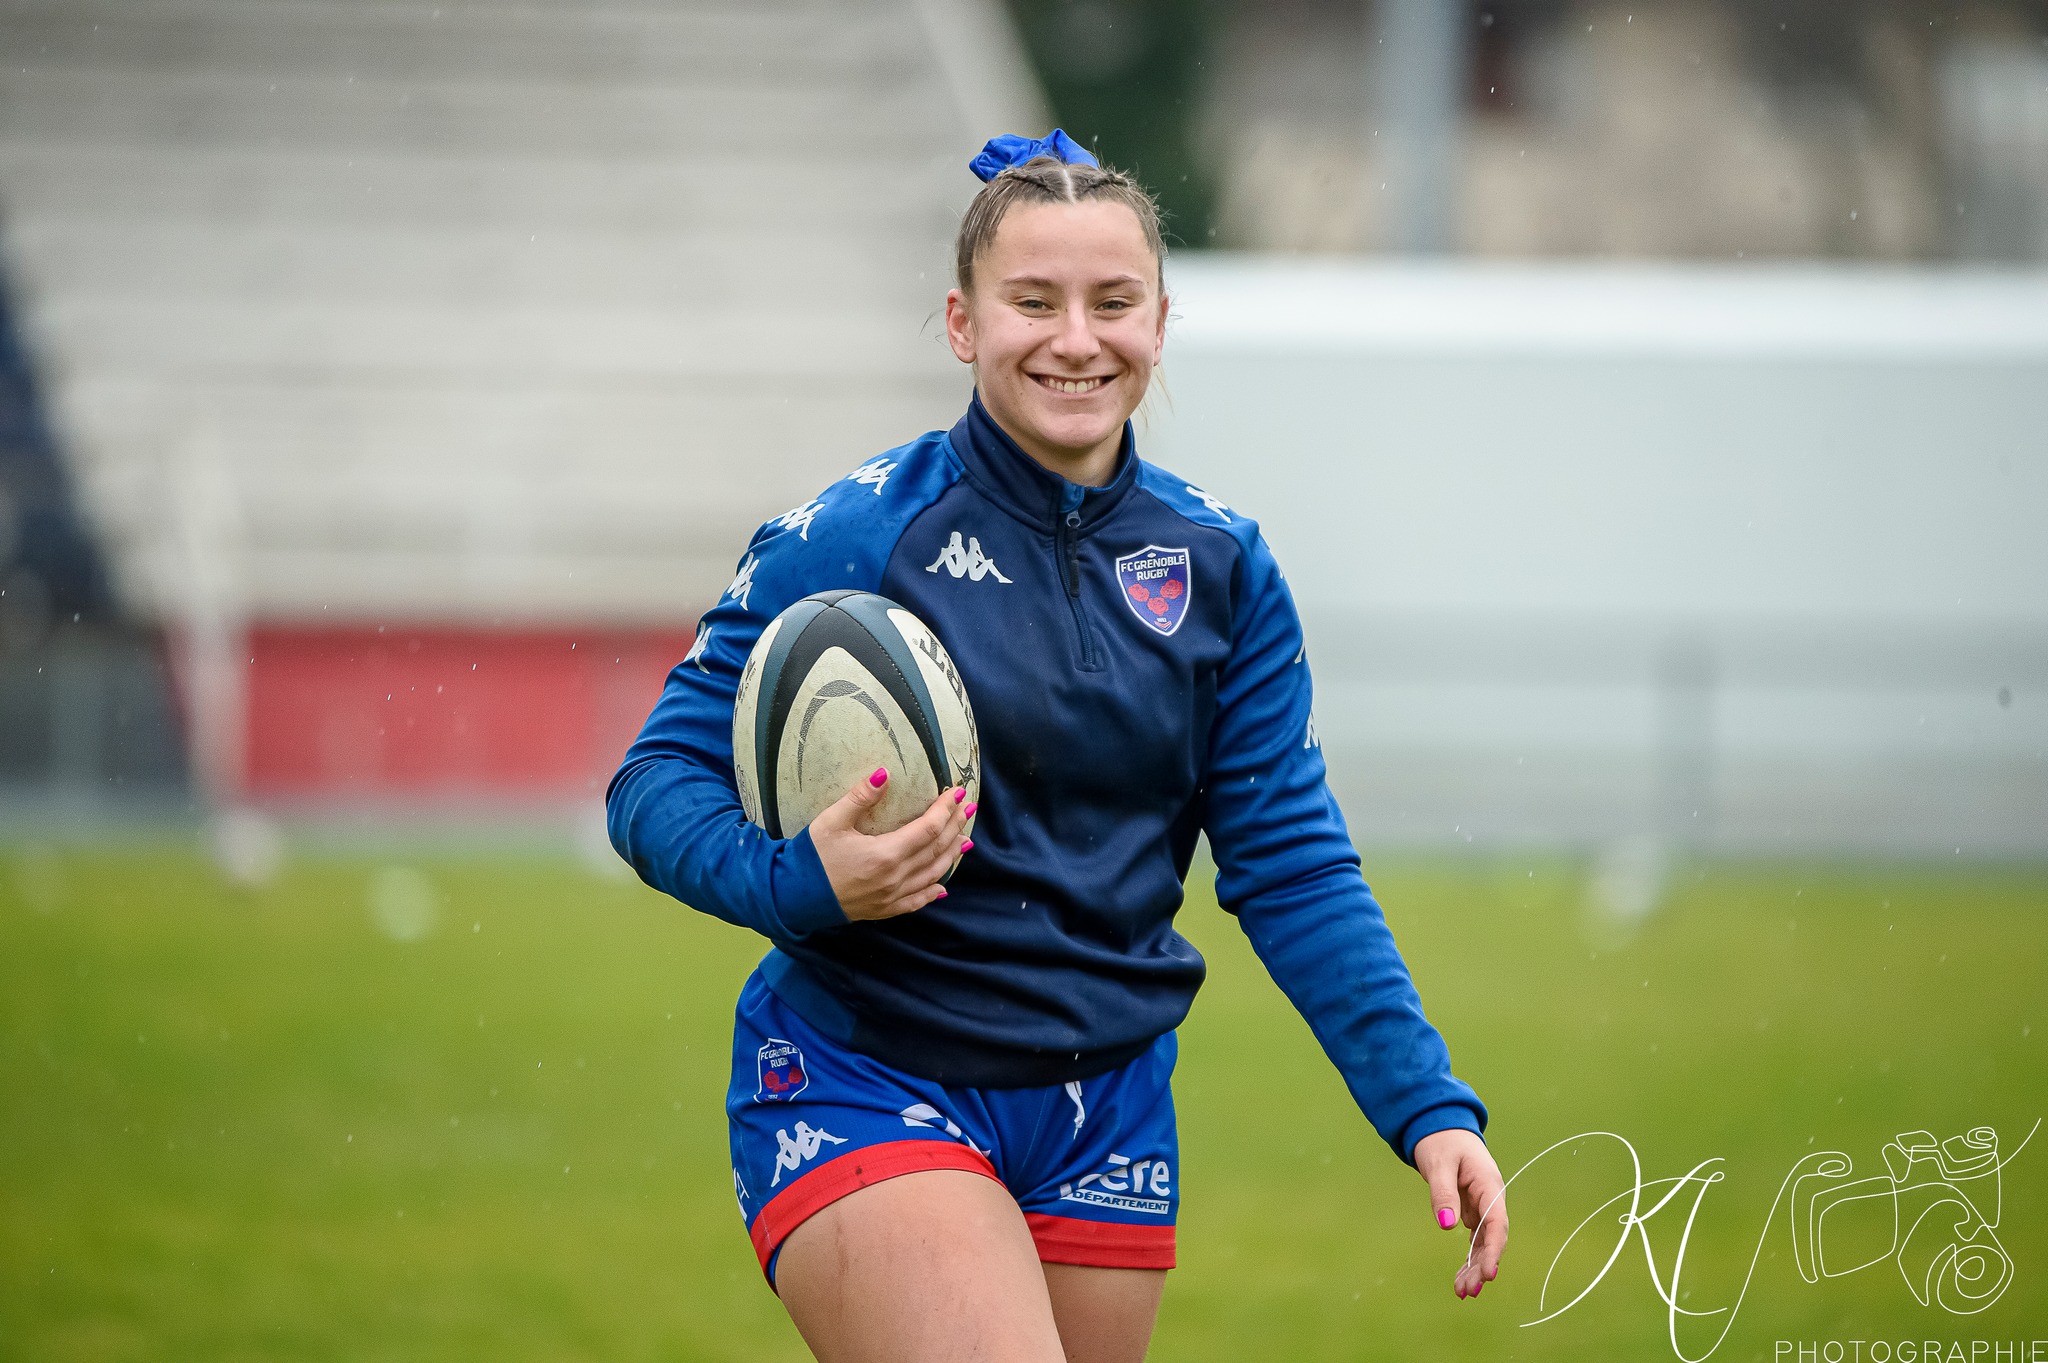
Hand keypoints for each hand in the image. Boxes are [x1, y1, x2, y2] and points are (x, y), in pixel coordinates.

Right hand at [810, 768, 973, 921]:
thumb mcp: (831, 821)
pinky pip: (916, 901)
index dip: (945, 809)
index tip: (956, 793)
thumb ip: (860, 797)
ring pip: (933, 874)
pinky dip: (933, 892)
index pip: (928, 828)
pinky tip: (943, 886)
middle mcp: (895, 877)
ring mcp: (892, 896)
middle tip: (969, 808)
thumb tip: (884, 773)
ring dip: (952, 855)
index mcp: (885, 854)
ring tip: (966, 839)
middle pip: (937, 849)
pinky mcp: (884, 909)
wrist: (793, 897)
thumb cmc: (811, 857)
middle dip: (956, 826)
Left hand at [1413, 1127, 1507, 1298]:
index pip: (1496, 1223)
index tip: (1489, 1273)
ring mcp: (1482, 1206)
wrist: (1440, 1127)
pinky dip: (1468, 1258)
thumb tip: (1448, 1227)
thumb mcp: (1439, 1165)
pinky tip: (1462, 1278)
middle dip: (1482, 1266)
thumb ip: (1443, 1194)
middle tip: (1468, 1291)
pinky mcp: (1471, 1210)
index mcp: (1489, 1185)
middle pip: (1491, 1238)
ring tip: (1462, 1292)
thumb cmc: (1441, 1141)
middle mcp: (1490, 1199)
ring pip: (1483, 1243)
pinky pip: (1473, 1239)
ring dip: (1474, 1267)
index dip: (1494, 1250)